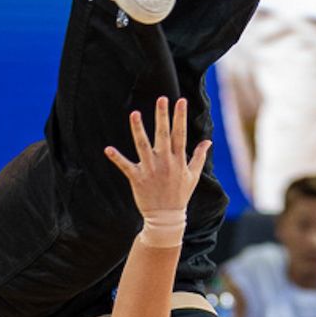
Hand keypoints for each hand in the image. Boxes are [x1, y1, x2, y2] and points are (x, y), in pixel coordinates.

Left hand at [104, 97, 209, 218]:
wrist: (166, 217)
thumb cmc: (180, 195)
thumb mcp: (193, 176)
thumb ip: (199, 157)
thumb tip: (208, 141)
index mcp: (178, 160)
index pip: (180, 134)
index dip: (180, 117)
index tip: (181, 101)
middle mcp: (165, 162)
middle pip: (163, 135)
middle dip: (162, 117)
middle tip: (161, 99)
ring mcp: (150, 170)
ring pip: (143, 146)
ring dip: (138, 130)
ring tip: (134, 114)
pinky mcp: (137, 178)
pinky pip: (125, 166)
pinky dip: (116, 158)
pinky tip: (107, 149)